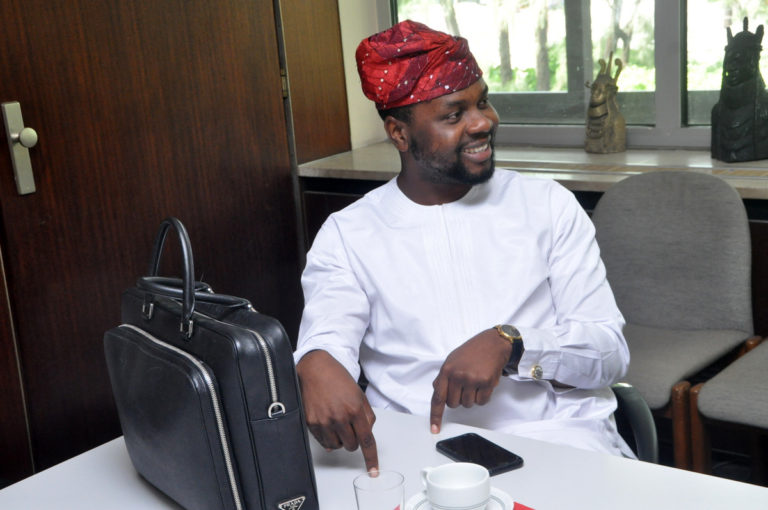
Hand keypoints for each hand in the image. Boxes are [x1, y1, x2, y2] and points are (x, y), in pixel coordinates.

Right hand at [296, 350, 378, 471]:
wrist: (315, 368)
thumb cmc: (337, 378)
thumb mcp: (359, 394)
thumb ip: (367, 415)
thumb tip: (366, 434)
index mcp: (355, 409)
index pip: (367, 440)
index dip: (371, 458)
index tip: (373, 470)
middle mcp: (340, 417)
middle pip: (352, 445)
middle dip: (354, 439)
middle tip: (350, 425)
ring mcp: (324, 421)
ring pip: (337, 446)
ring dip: (340, 439)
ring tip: (337, 421)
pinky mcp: (311, 423)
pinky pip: (323, 442)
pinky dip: (328, 437)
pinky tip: (328, 423)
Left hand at [430, 329, 511, 432]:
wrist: (492, 343)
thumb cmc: (472, 351)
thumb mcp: (452, 360)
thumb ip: (443, 376)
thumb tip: (437, 390)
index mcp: (446, 370)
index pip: (438, 397)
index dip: (436, 415)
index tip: (435, 428)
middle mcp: (457, 375)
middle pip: (453, 404)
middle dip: (459, 398)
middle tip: (465, 385)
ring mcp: (472, 379)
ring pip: (468, 404)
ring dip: (472, 397)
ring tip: (475, 381)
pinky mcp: (486, 382)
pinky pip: (481, 402)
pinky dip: (483, 396)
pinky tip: (484, 383)